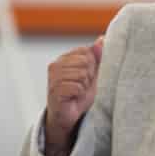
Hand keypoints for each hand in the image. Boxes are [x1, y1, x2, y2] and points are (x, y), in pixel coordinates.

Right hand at [44, 36, 103, 155]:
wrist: (70, 117)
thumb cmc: (82, 95)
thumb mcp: (95, 74)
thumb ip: (98, 56)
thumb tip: (102, 38)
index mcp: (65, 58)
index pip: (87, 52)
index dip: (92, 66)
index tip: (88, 77)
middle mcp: (56, 65)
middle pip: (85, 62)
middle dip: (89, 77)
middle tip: (82, 87)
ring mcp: (52, 77)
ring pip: (81, 74)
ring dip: (84, 86)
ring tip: (78, 93)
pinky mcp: (53, 90)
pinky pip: (76, 87)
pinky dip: (79, 94)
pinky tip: (73, 98)